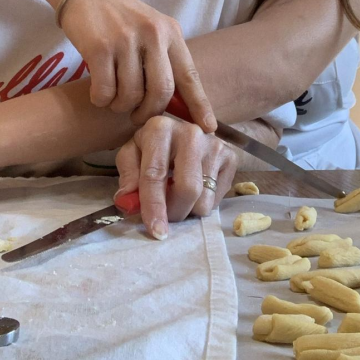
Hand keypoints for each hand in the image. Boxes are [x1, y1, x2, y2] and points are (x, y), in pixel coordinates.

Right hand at [60, 0, 215, 131]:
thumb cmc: (120, 17)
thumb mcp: (151, 30)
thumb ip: (164, 59)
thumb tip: (180, 104)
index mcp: (170, 32)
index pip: (190, 75)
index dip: (200, 105)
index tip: (208, 128)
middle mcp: (152, 34)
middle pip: (162, 91)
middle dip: (150, 112)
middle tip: (138, 117)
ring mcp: (125, 40)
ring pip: (131, 95)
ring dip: (121, 106)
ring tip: (114, 98)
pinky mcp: (99, 47)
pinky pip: (105, 91)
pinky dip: (101, 99)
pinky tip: (99, 91)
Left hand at [115, 116, 236, 238]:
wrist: (180, 134)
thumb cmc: (152, 148)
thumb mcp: (132, 156)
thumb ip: (128, 177)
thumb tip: (127, 201)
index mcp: (160, 128)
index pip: (155, 174)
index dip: (154, 206)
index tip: (156, 230)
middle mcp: (191, 132)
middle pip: (187, 188)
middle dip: (175, 212)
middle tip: (167, 217)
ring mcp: (214, 144)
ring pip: (204, 199)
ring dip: (189, 210)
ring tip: (179, 198)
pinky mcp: (231, 157)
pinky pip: (218, 199)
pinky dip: (204, 204)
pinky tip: (196, 190)